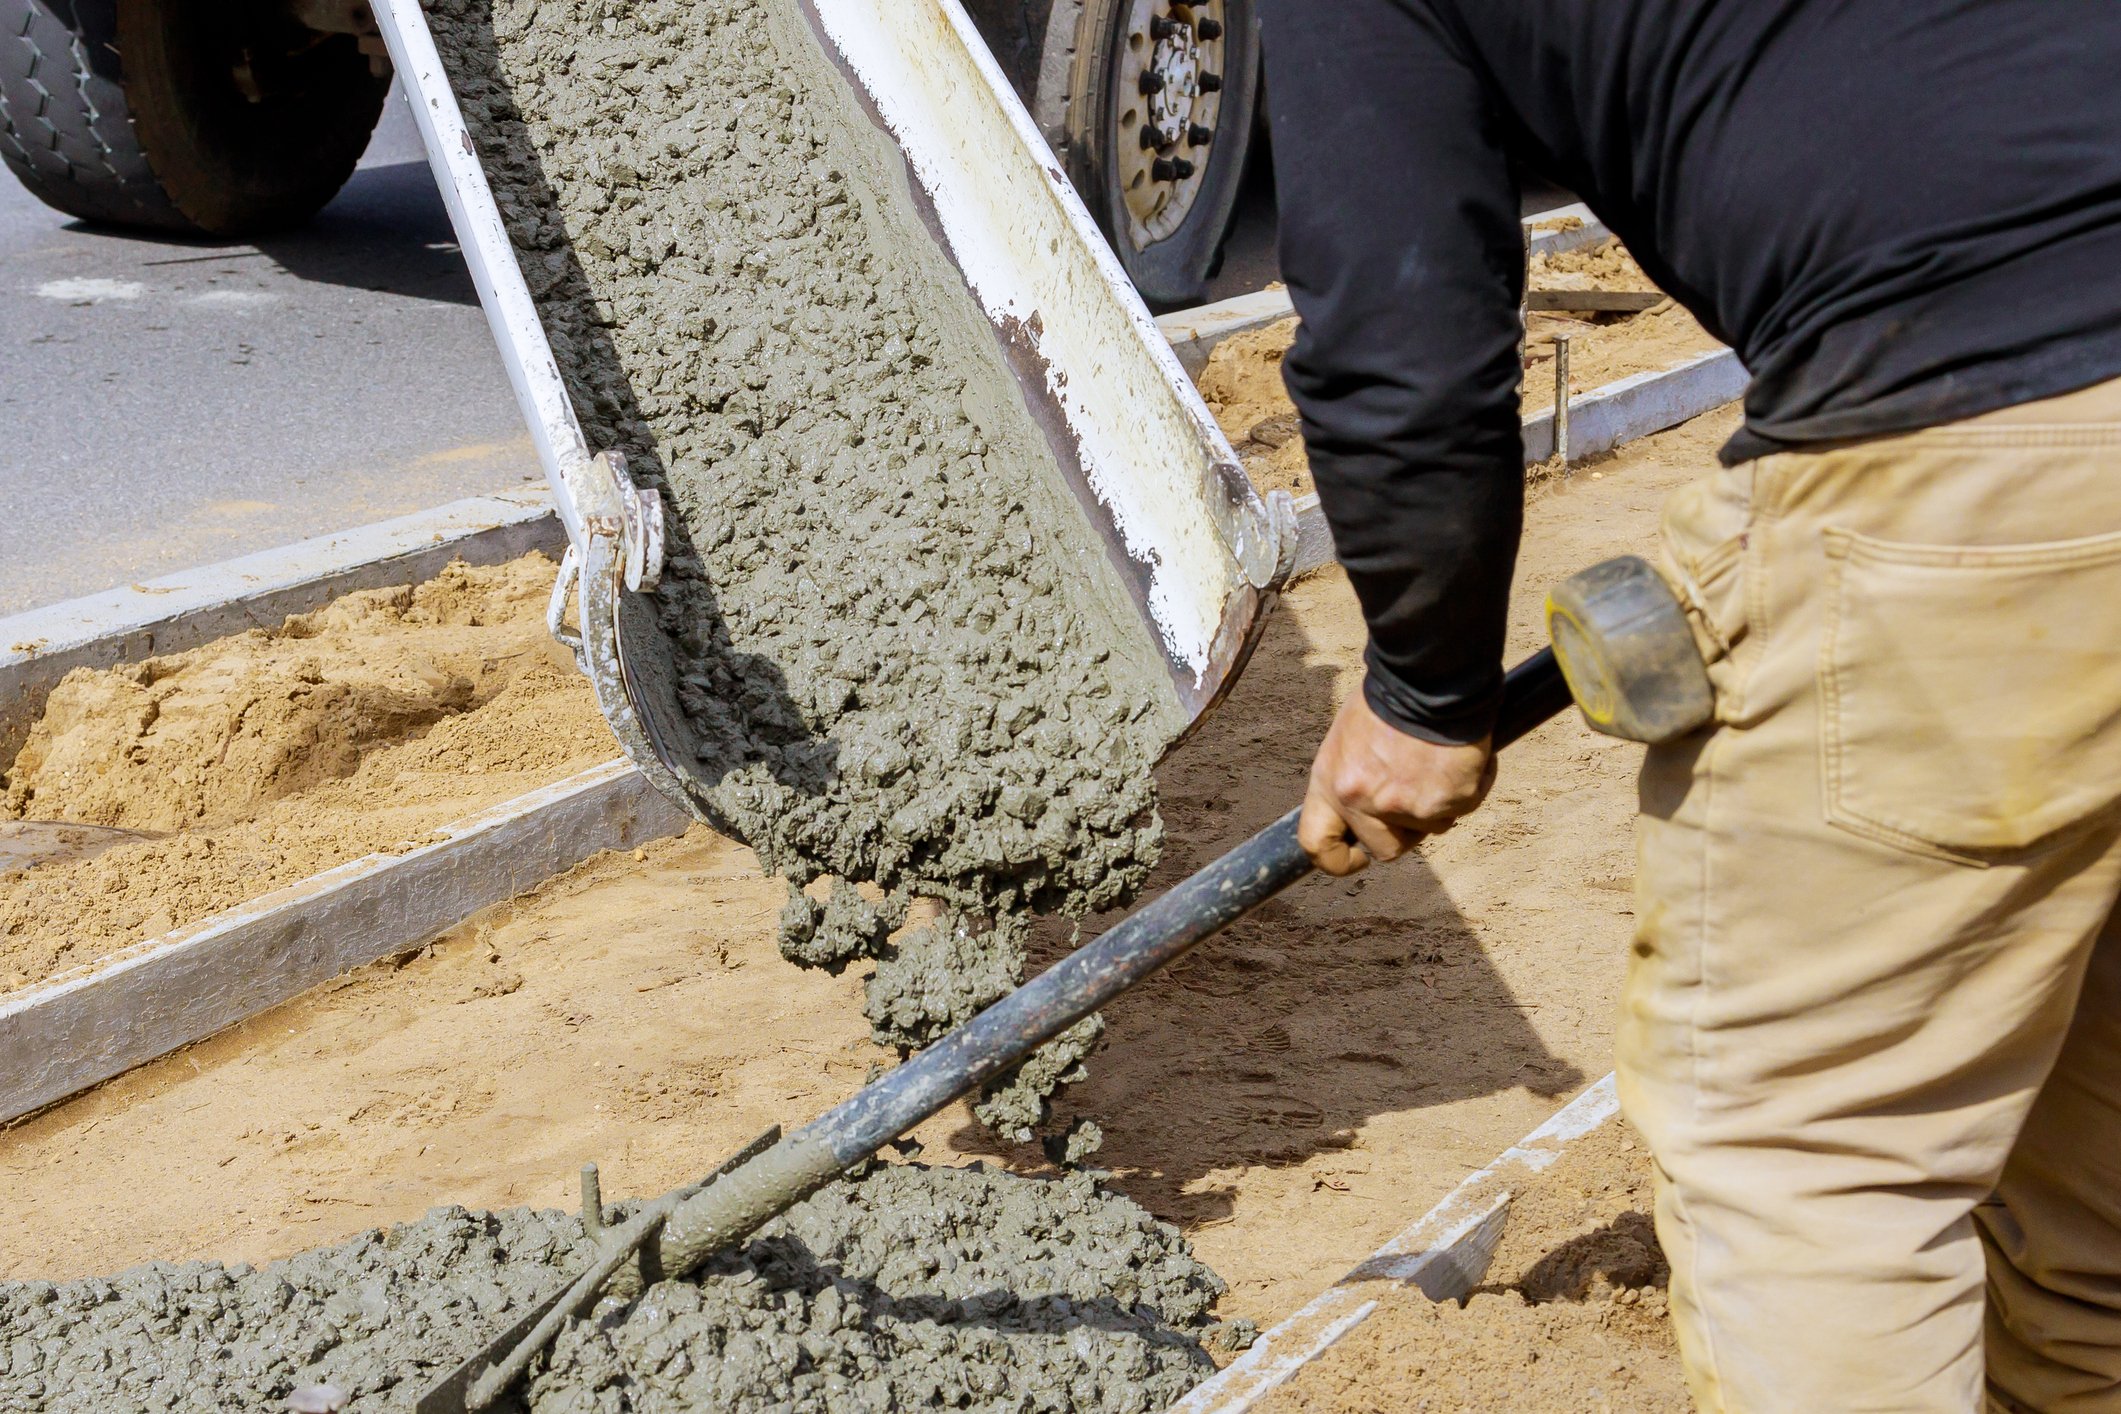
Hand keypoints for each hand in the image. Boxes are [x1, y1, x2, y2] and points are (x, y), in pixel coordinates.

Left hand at [1299, 691, 1495, 874]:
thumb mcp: (1350, 738)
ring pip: (1430, 828)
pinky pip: (1462, 807)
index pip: (1316, 844)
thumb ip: (1353, 776)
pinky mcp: (1445, 802)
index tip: (1358, 855)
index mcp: (1332, 783)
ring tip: (1439, 762)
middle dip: (1405, 830)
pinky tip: (1463, 757)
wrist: (1430, 677)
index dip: (1337, 859)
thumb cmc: (1390, 697)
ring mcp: (1405, 806)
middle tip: (1418, 794)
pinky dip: (1468, 786)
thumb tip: (1363, 802)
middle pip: (1387, 848)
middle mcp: (1363, 802)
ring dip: (1438, 804)